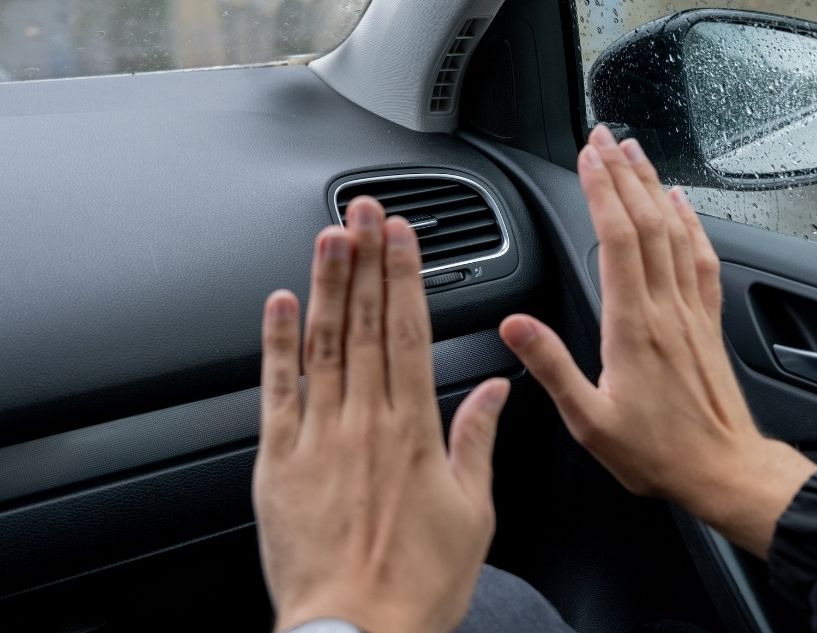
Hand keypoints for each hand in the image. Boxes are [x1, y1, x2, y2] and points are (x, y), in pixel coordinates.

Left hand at [254, 197, 509, 632]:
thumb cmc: (416, 582)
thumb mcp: (473, 513)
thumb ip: (477, 440)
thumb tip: (494, 389)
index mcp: (413, 431)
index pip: (409, 332)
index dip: (405, 276)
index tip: (403, 236)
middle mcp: (364, 422)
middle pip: (365, 324)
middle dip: (366, 260)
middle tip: (365, 211)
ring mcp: (317, 438)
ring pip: (321, 344)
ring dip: (326, 285)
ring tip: (329, 235)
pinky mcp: (278, 462)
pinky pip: (275, 390)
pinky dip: (276, 344)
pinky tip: (280, 303)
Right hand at [499, 125, 816, 556]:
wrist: (723, 468)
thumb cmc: (657, 451)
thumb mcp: (589, 420)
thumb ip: (551, 366)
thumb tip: (515, 326)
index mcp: (633, 326)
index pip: (616, 240)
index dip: (601, 192)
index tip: (588, 158)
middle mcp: (665, 308)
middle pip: (646, 222)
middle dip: (624, 174)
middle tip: (605, 138)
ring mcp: (690, 311)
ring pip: (674, 232)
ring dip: (654, 187)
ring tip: (637, 153)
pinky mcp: (707, 322)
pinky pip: (701, 259)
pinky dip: (691, 224)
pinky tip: (683, 205)